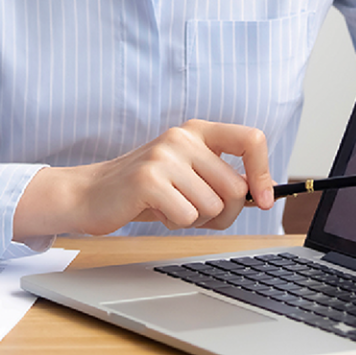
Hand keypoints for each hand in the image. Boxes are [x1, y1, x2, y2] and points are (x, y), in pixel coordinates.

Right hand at [13, 120, 273, 241]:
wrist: (90, 194)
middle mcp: (182, 137)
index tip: (263, 200)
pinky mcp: (148, 179)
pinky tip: (155, 211)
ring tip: (169, 207)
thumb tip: (265, 192)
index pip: (251, 140)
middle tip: (195, 212)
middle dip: (223, 213)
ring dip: (195, 219)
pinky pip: (187, 216)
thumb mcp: (187, 174)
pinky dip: (175, 223)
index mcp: (196, 131)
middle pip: (236, 188)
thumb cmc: (145, 190)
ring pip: (213, 207)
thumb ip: (223, 178)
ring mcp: (164, 156)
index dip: (263, 173)